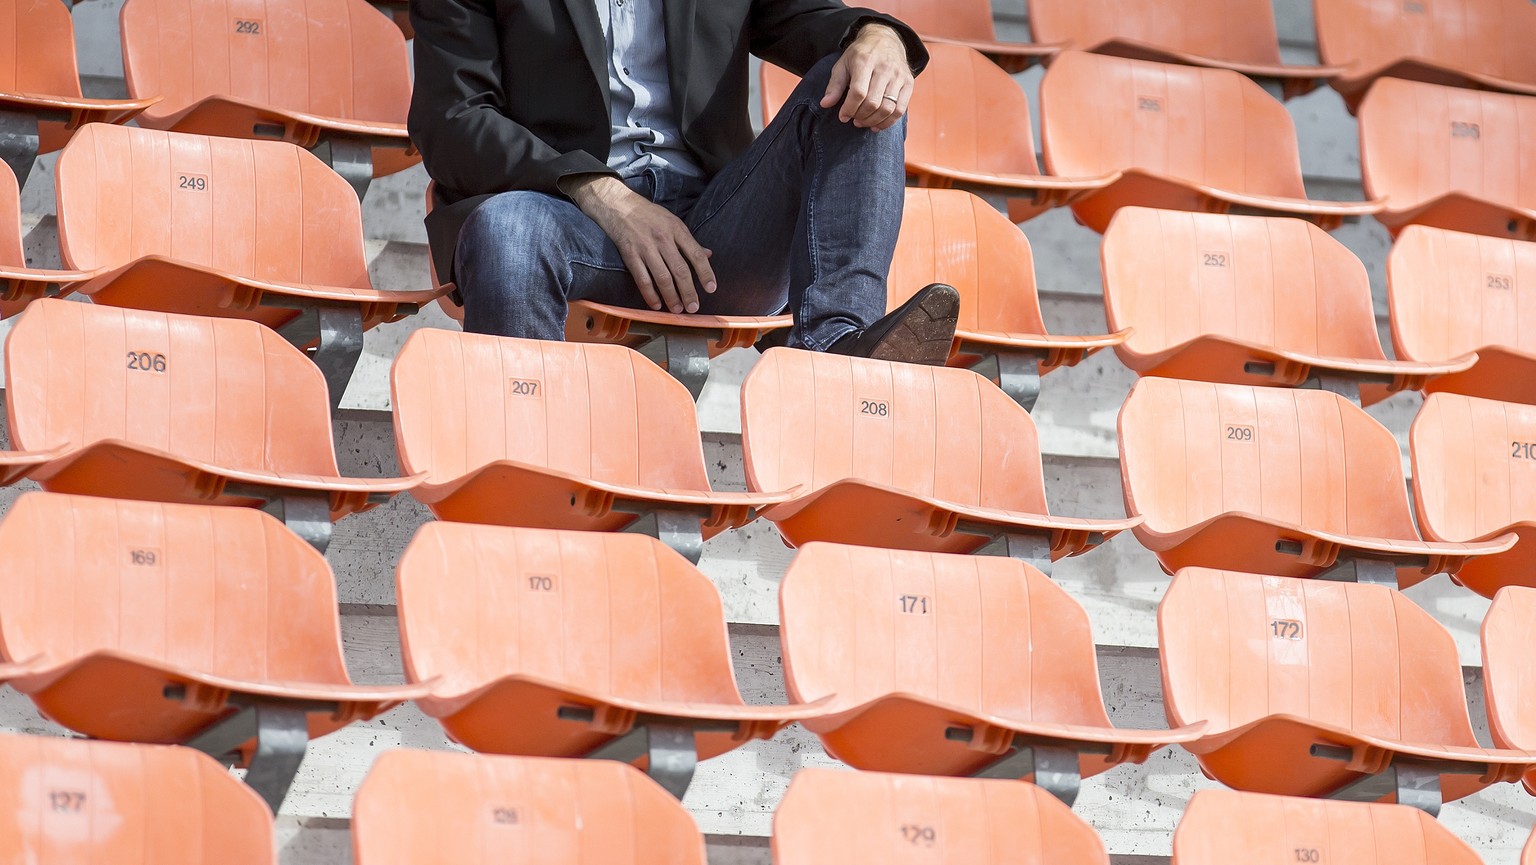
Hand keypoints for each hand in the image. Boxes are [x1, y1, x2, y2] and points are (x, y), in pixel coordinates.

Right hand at [567, 175, 716, 313]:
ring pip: (662, 277)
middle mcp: (663, 239)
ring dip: (671, 296)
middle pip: (680, 270)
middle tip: (694, 308)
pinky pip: (642, 278)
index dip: (706, 273)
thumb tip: (708, 254)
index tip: (711, 288)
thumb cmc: (648, 214)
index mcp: (677, 230)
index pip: (696, 254)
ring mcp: (646, 247)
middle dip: (689, 292)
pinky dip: (650, 294)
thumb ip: (689, 240)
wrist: (617, 204)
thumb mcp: (672, 221)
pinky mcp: (630, 255)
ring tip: (677, 310)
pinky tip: (656, 305)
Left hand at [820, 23, 912, 131]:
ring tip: (863, 122)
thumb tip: (825, 104)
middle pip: (873, 102)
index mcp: (865, 60)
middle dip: (860, 116)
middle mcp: (885, 67)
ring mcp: (899, 75)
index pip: (858, 92)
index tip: (843, 116)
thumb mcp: (843, 64)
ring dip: (873, 121)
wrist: (885, 39)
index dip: (849, 108)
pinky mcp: (908, 82)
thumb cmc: (860, 55)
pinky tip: (877, 125)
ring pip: (887, 108)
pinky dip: (888, 121)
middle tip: (853, 119)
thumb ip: (835, 85)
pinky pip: (900, 109)